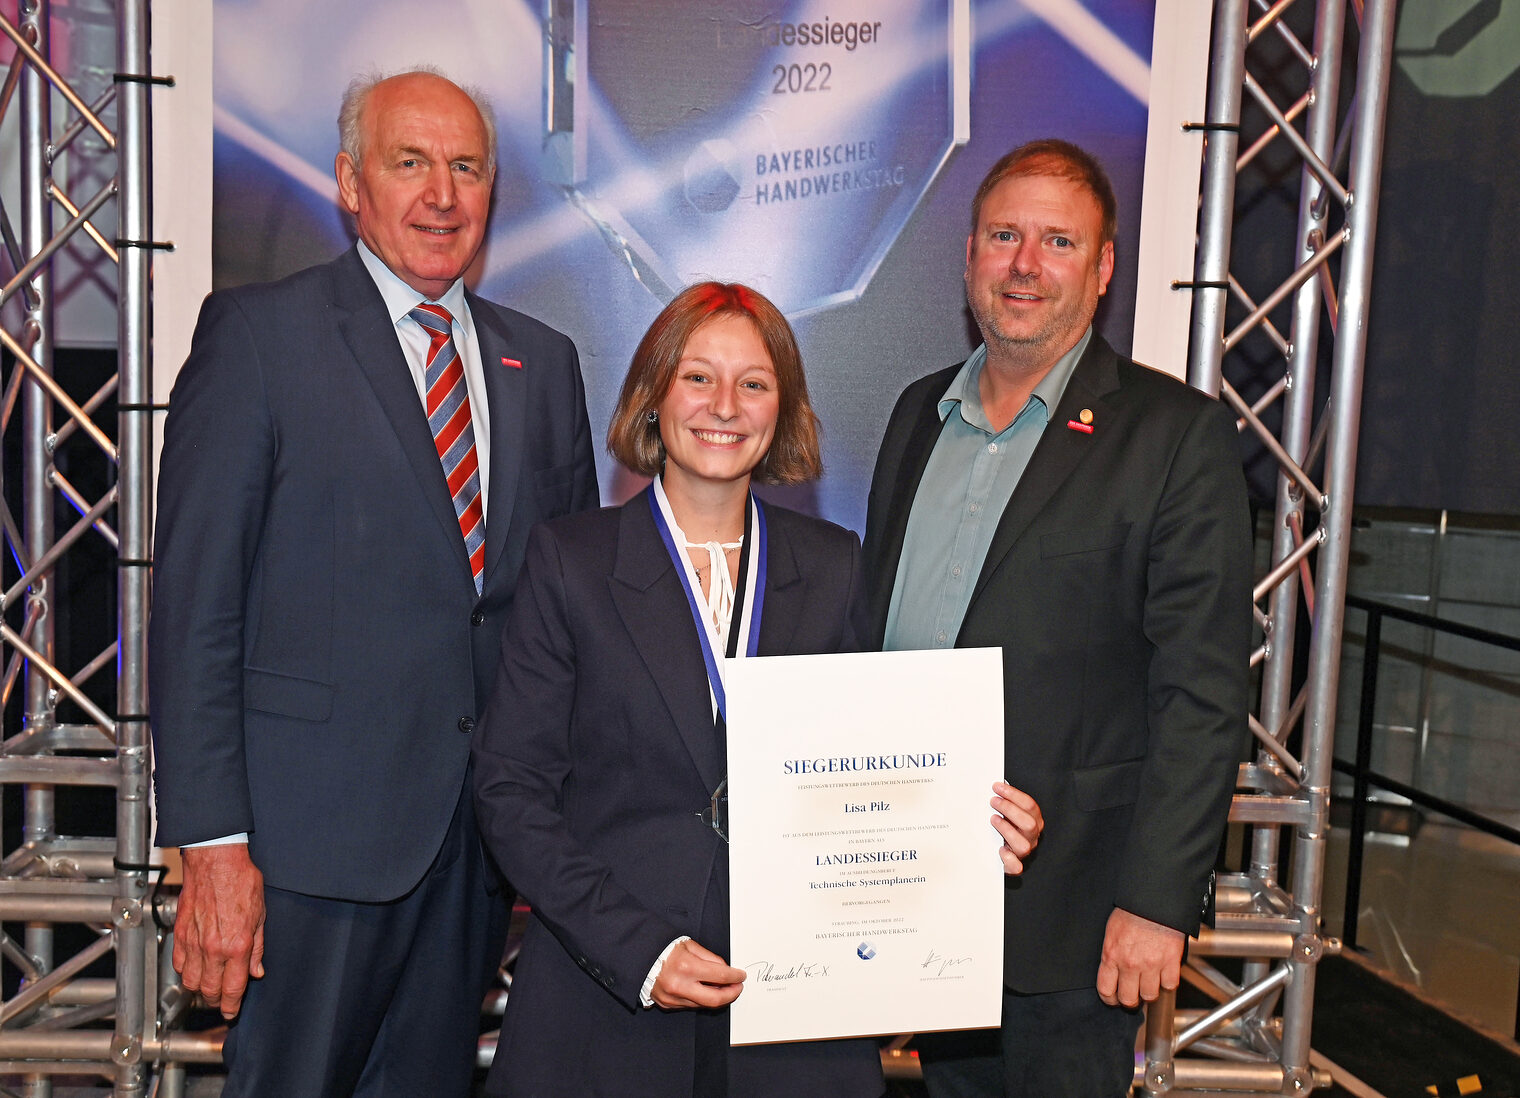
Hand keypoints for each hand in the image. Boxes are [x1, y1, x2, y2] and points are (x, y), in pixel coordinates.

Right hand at [174, 844, 265, 1017]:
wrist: (215, 861)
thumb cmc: (241, 881)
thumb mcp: (261, 914)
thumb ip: (257, 947)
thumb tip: (256, 971)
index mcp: (237, 946)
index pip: (232, 988)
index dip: (231, 1005)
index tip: (231, 1012)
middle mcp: (213, 948)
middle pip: (209, 990)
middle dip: (215, 1002)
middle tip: (221, 1003)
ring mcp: (193, 942)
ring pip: (190, 981)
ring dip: (199, 989)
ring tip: (208, 988)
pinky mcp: (180, 933)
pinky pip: (179, 963)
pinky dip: (185, 972)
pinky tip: (194, 969)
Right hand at [649, 938, 745, 1010]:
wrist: (637, 958)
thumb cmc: (662, 948)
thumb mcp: (689, 945)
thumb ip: (709, 958)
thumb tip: (725, 970)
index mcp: (687, 967)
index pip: (721, 976)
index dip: (735, 976)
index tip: (741, 976)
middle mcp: (680, 986)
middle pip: (715, 999)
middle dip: (731, 994)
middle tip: (737, 988)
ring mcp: (673, 998)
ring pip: (703, 1005)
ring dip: (716, 998)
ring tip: (722, 988)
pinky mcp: (667, 1005)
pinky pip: (690, 1005)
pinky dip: (700, 999)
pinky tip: (704, 991)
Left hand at [990, 780, 1042, 874]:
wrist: (1004, 853)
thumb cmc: (1006, 827)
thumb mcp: (1009, 812)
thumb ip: (1006, 801)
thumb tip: (996, 787)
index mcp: (1034, 821)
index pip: (1030, 806)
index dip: (1013, 794)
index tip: (997, 787)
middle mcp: (1031, 837)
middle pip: (1029, 823)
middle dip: (1010, 809)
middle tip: (994, 801)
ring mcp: (1024, 851)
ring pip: (1023, 844)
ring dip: (1007, 829)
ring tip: (994, 819)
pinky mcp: (1014, 866)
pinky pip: (1016, 867)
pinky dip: (1008, 859)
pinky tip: (1000, 849)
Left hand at [1096, 907, 1183, 1007]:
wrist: (1153, 899)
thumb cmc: (1131, 911)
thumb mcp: (1111, 932)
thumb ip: (1111, 954)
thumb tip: (1111, 970)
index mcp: (1111, 955)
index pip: (1106, 990)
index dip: (1110, 999)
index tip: (1114, 999)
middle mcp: (1130, 963)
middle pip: (1129, 999)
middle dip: (1130, 1000)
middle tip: (1133, 995)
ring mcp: (1151, 964)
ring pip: (1150, 996)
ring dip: (1149, 992)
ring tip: (1149, 983)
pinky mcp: (1170, 962)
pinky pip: (1170, 985)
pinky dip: (1167, 983)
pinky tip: (1164, 974)